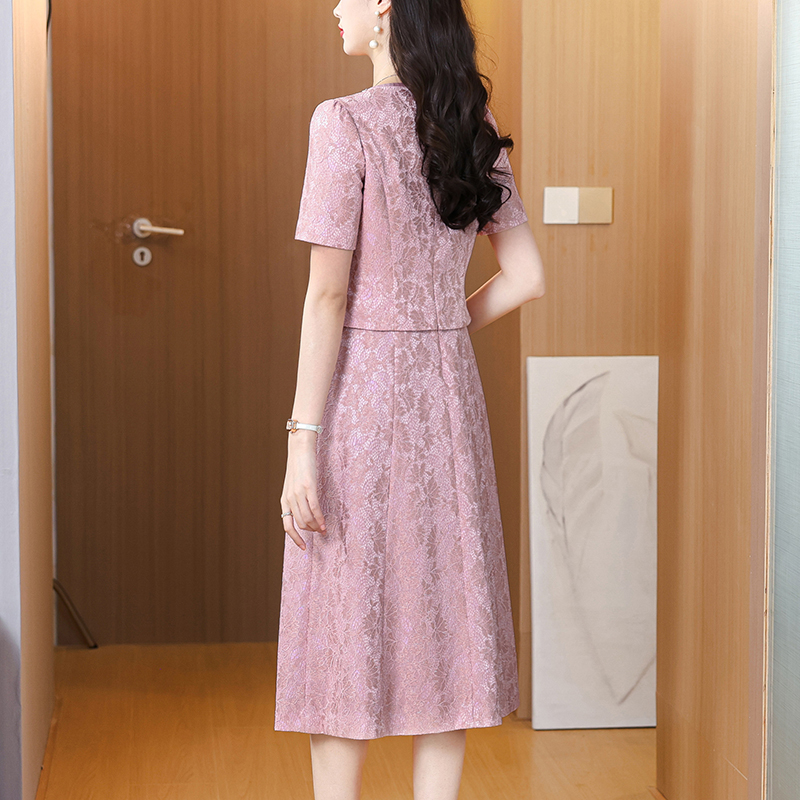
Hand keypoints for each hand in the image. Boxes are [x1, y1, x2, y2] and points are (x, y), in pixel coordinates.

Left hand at [280, 432, 326, 549]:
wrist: (300, 448)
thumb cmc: (298, 466)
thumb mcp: (292, 485)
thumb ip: (295, 498)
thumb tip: (304, 512)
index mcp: (284, 500)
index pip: (287, 526)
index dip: (295, 539)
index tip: (303, 548)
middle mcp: (289, 499)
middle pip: (300, 524)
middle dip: (310, 531)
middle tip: (320, 532)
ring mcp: (298, 493)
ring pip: (307, 518)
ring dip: (315, 527)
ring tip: (323, 529)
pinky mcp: (308, 487)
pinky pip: (314, 508)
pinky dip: (319, 519)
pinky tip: (324, 524)